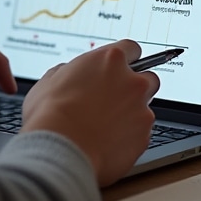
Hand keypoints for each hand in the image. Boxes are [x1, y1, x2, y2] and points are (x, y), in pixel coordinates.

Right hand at [21, 39, 159, 185]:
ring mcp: (141, 111)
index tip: (120, 68)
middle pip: (148, 78)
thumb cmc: (51, 115)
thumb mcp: (51, 79)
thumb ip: (70, 71)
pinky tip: (108, 142)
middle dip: (135, 87)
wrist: (61, 151)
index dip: (125, 59)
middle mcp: (132, 82)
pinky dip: (129, 137)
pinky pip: (141, 134)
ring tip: (106, 126)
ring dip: (131, 114)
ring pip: (145, 108)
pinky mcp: (144, 138)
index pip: (132, 48)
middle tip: (115, 98)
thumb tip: (71, 76)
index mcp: (110, 60)